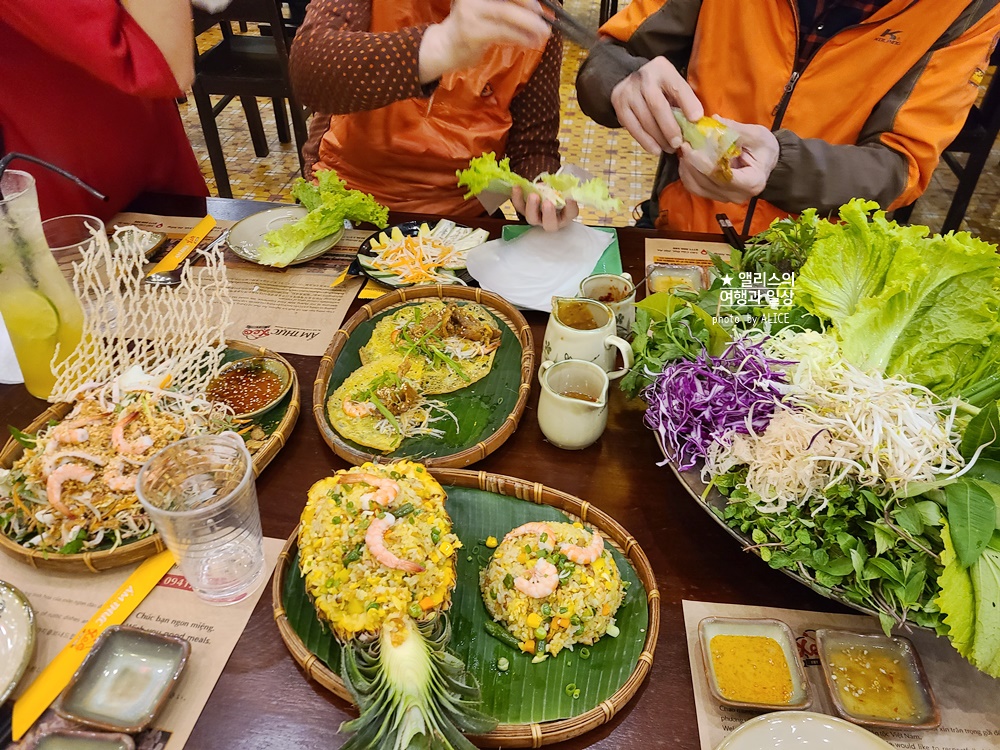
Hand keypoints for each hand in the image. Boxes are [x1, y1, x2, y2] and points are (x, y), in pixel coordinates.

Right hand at [419, 0, 550, 82]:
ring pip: (506, 14)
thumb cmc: (470, 27)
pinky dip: (520, 37)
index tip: (540, 7)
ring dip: (529, 25)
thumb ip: (507, 6)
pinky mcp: (473, 33)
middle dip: (530, 7)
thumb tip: (537, 8)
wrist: (445, 47)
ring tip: (542, 34)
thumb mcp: (487, 9)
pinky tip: (530, 42)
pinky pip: (503, 32)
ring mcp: (470, 13)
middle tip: (544, 21)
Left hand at [512, 185, 579, 231]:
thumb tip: (559, 184)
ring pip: (532, 218)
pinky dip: (517, 197)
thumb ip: (562, 187)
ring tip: (533, 195)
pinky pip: (519, 207)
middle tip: (548, 203)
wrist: (542, 189)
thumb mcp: (562, 188)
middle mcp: (550, 220)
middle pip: (550, 224)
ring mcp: (536, 218)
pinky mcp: (523, 211)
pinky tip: (517, 187)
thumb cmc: (555, 190)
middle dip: (549, 214)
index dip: (570, 208)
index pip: (570, 214)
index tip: (569, 198)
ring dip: (532, 207)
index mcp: (565, 215)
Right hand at [610, 57, 702, 155]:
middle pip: (657, 106)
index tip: (697, 119)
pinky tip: (655, 149)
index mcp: (662, 69)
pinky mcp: (619, 105)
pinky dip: (645, 141)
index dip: (688, 103)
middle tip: (678, 143)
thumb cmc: (659, 86)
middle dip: (669, 127)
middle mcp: (643, 78)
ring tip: (669, 148)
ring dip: (659, 138)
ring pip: (645, 119)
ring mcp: (628, 91)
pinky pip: (633, 127)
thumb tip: (696, 124)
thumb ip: (683, 99)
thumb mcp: (672, 84)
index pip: (677, 87)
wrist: (629, 79)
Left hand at [677, 117, 779, 203]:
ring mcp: (725, 198)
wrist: (768, 162)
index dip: (703, 162)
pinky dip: (687, 175)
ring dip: (687, 168)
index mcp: (752, 182)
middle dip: (691, 162)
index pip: (722, 175)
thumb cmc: (765, 148)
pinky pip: (696, 188)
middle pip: (706, 182)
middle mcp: (737, 195)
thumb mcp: (756, 135)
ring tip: (684, 150)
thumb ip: (735, 129)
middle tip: (683, 143)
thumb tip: (714, 120)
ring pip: (698, 187)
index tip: (691, 146)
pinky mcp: (716, 196)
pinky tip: (686, 160)